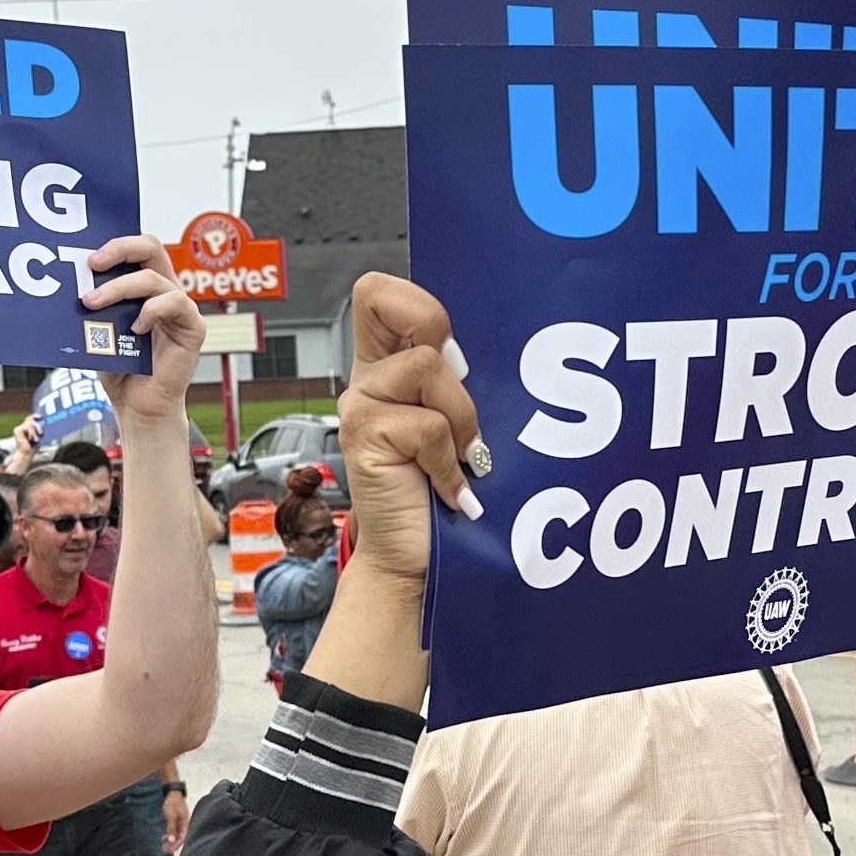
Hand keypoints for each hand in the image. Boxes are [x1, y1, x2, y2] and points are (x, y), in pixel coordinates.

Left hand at [83, 236, 203, 424]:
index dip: (114, 244)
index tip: (86, 256)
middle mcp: (165, 290)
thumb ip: (94, 305)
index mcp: (144, 286)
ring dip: (119, 287)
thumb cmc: (119, 368)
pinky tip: (135, 328)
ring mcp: (181, 308)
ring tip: (92, 304)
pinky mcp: (192, 327)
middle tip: (92, 263)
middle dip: (120, 248)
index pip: (136, 249)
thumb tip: (66, 284)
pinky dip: (151, 311)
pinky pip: (175, 302)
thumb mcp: (98, 329)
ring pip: (153, 278)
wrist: (138, 407)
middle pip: (151, 247)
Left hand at [162, 782, 189, 848]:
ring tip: (163, 847)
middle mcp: (184, 825)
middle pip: (180, 838)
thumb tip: (172, 841)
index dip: (177, 845)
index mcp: (186, 824)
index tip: (170, 851)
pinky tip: (163, 839)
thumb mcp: (171, 815)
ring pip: (176, 835)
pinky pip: (173, 831)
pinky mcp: (176, 821)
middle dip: (173, 845)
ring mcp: (180, 823)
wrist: (172, 792)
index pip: (183, 838)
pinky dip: (169, 836)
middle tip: (165, 851)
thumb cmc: (173, 803)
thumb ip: (171, 828)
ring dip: (170, 841)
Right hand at [333, 275, 484, 588]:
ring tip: (463, 459)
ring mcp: (360, 406)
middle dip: (432, 329)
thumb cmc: (445, 494)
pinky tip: (453, 489)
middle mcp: (368, 379)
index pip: (380, 294)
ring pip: (426, 366)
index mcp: (388, 367)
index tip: (452, 350)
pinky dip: (452, 462)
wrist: (417, 561)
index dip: (417, 303)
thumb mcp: (460, 423)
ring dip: (461, 417)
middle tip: (457, 392)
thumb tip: (496, 351)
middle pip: (378, 294)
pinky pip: (429, 426)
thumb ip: (460, 383)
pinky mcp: (364, 437)